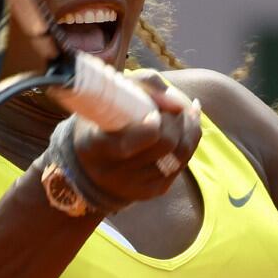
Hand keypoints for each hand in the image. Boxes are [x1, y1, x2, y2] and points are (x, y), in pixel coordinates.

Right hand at [71, 72, 201, 206]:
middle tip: (174, 108)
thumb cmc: (101, 120)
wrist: (88, 165)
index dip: (159, 120)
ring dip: (189, 130)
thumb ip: (145, 85)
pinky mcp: (153, 191)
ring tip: (186, 113)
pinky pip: (182, 166)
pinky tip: (187, 127)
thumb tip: (179, 101)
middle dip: (178, 121)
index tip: (155, 110)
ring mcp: (136, 185)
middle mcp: (115, 172)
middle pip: (168, 145)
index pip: (145, 136)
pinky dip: (189, 143)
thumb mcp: (110, 96)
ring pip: (181, 157)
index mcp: (99, 146)